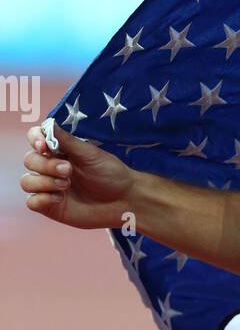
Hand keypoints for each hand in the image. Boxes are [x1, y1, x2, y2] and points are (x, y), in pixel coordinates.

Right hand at [21, 121, 135, 229]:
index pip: (35, 139)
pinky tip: (59, 198)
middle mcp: (50, 167)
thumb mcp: (90, 154)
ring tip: (67, 185)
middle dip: (46, 165)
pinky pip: (32, 202)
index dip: (35, 139)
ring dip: (44, 182)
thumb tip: (48, 122)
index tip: (44, 146)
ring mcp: (49, 187)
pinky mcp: (50, 206)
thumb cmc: (110, 174)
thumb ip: (67, 140)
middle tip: (68, 170)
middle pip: (30, 160)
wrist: (123, 200)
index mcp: (60, 151)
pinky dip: (42, 199)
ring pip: (27, 182)